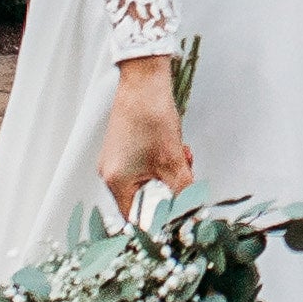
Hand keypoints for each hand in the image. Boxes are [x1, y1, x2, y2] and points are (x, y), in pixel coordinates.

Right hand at [99, 55, 193, 214]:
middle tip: (186, 176)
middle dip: (170, 190)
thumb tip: (192, 213)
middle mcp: (110, 173)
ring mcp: (115, 160)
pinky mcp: (123, 149)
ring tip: (182, 156)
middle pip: (144, 199)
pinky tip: (174, 148)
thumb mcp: (173, 161)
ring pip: (147, 182)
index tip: (179, 216)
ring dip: (169, 175)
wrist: (144, 81)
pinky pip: (144, 168)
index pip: (137, 218)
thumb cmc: (151, 116)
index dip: (160, 220)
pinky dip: (161, 163)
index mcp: (116, 182)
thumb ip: (183, 193)